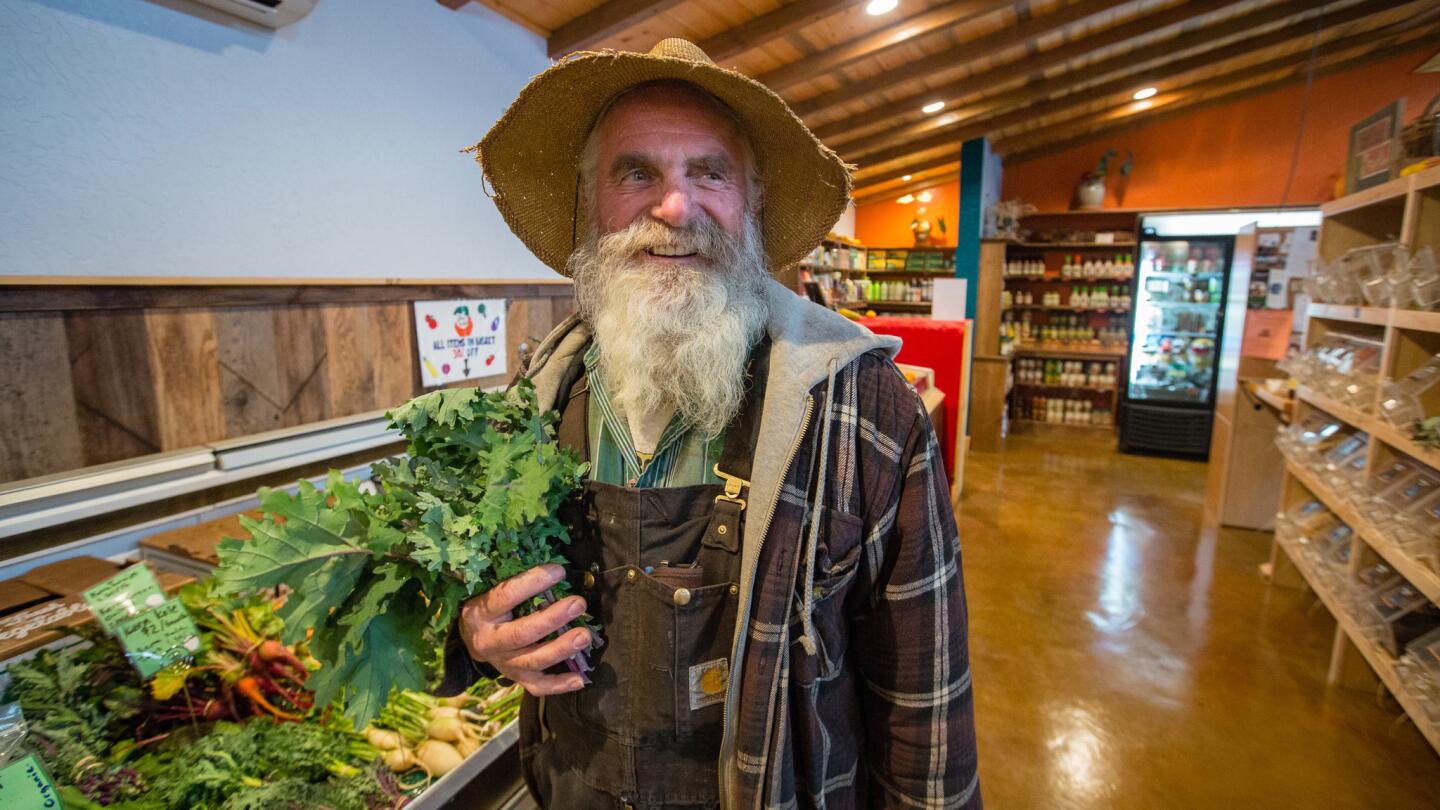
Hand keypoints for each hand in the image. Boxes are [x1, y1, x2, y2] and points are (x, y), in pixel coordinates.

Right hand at [460, 564, 590, 695]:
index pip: (506, 596)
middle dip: (553, 619)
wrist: (472, 639)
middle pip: (522, 634)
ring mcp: (503, 664)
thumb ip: (518, 583)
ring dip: (561, 649)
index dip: (533, 583)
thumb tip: (555, 569)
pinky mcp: (516, 678)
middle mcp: (489, 642)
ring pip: (533, 661)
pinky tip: (580, 679)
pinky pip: (538, 686)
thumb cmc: (491, 608)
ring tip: (584, 636)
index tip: (558, 571)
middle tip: (578, 603)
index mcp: (480, 613)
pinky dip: (560, 684)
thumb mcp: (491, 591)